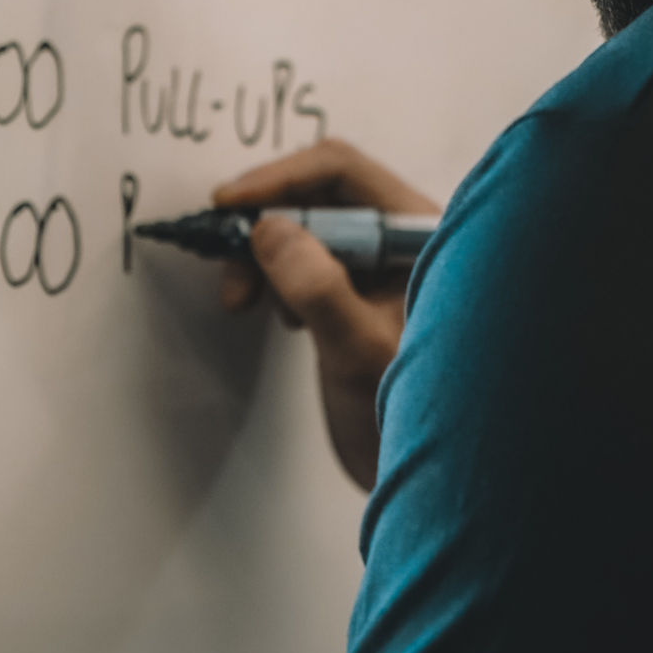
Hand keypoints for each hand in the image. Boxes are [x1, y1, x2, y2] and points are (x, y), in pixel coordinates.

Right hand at [212, 140, 440, 490]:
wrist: (422, 479)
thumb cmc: (413, 420)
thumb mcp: (361, 353)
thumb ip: (320, 290)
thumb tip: (271, 231)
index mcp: (420, 234)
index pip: (343, 173)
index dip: (281, 180)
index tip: (232, 206)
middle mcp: (400, 241)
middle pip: (317, 195)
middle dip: (264, 223)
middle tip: (229, 264)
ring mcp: (376, 268)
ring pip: (303, 230)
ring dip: (261, 255)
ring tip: (243, 300)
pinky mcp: (353, 296)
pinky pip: (302, 263)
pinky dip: (272, 278)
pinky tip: (274, 312)